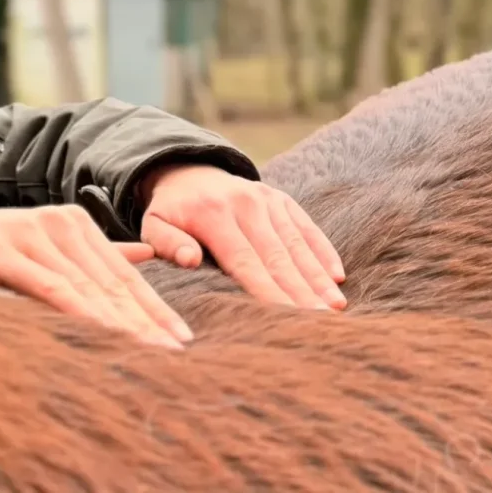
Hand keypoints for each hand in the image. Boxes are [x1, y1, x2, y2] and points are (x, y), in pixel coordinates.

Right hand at [0, 206, 191, 348]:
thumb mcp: (45, 252)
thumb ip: (94, 256)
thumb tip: (147, 254)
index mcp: (73, 223)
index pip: (123, 273)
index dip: (154, 307)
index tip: (182, 338)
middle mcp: (58, 222)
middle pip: (112, 281)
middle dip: (147, 318)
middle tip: (178, 350)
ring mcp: (30, 232)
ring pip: (85, 287)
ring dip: (121, 321)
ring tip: (150, 349)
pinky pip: (49, 287)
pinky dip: (79, 310)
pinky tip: (104, 331)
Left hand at [139, 165, 345, 309]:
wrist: (189, 172)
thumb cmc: (171, 212)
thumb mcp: (154, 224)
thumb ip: (168, 243)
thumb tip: (190, 260)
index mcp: (213, 214)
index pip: (244, 260)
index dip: (267, 290)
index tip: (286, 317)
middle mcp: (246, 203)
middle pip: (278, 255)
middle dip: (301, 290)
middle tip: (322, 321)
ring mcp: (267, 199)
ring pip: (296, 243)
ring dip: (318, 276)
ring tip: (336, 306)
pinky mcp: (281, 199)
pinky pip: (306, 226)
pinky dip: (323, 251)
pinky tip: (337, 276)